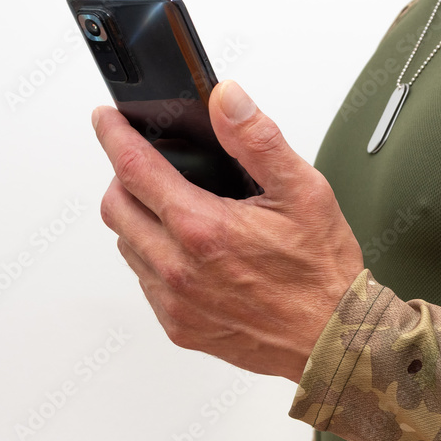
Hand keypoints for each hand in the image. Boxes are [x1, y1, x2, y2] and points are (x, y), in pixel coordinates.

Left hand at [93, 80, 364, 382]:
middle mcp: (179, 268)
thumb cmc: (322, 273)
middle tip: (148, 167)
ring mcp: (175, 302)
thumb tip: (227, 100)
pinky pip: (146, 283)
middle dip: (123, 178)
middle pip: (116, 208)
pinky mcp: (180, 327)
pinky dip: (156, 259)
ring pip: (128, 246)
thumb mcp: (304, 192)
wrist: (334, 340)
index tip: (107, 120)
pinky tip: (190, 254)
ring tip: (176, 211)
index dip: (114, 136)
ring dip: (140, 221)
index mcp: (204, 229)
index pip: (134, 169)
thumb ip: (258, 140)